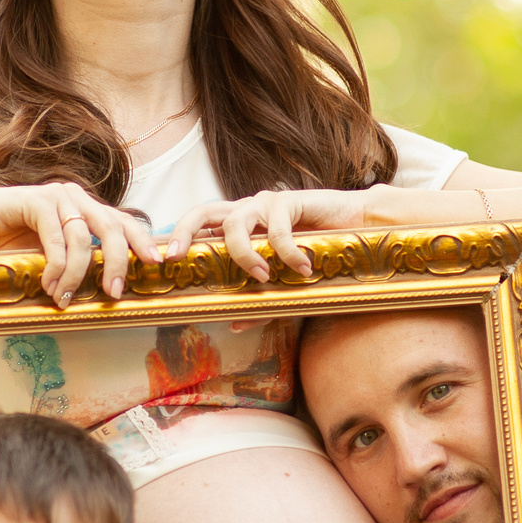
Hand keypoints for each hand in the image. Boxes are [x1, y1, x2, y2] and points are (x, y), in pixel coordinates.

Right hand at [0, 183, 162, 303]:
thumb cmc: (9, 239)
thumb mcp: (51, 251)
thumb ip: (76, 257)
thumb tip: (105, 285)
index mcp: (84, 206)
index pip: (122, 222)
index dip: (142, 241)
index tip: (157, 264)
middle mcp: (76, 196)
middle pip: (112, 229)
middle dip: (118, 263)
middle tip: (116, 292)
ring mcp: (57, 196)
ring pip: (83, 239)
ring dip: (77, 274)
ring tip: (66, 297)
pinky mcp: (36, 201)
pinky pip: (58, 240)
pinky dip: (57, 267)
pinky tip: (50, 284)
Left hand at [163, 187, 378, 280]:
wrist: (357, 226)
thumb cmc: (317, 253)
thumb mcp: (284, 284)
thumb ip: (261, 301)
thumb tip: (233, 322)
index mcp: (238, 228)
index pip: (198, 227)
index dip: (178, 240)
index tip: (164, 263)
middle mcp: (246, 211)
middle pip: (202, 212)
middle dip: (183, 232)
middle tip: (177, 257)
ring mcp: (266, 204)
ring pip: (236, 222)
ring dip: (243, 253)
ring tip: (262, 276)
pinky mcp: (290, 200)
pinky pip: (278, 228)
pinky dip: (287, 253)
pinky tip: (302, 270)